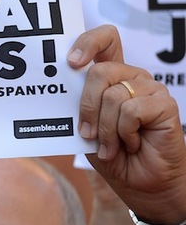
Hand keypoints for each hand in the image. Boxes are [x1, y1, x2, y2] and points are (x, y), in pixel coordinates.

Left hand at [69, 25, 185, 223]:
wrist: (140, 184)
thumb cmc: (112, 154)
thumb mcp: (86, 128)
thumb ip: (78, 105)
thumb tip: (59, 86)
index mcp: (113, 76)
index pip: (105, 40)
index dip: (88, 42)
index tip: (72, 63)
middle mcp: (132, 77)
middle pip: (99, 71)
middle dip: (86, 106)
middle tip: (88, 133)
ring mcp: (151, 88)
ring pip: (113, 95)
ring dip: (106, 129)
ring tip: (112, 146)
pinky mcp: (165, 104)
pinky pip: (132, 110)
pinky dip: (124, 133)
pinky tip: (132, 144)